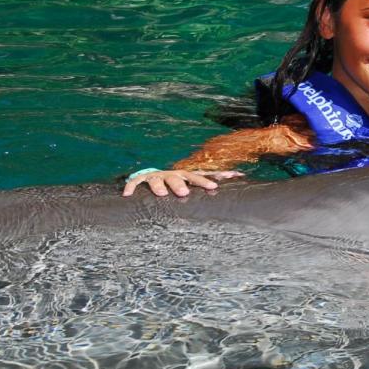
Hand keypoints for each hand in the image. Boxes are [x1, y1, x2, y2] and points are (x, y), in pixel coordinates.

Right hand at [122, 170, 242, 197]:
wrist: (153, 175)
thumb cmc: (177, 183)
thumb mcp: (193, 182)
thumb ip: (213, 180)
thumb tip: (242, 175)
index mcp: (187, 176)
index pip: (201, 175)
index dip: (209, 180)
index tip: (217, 187)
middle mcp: (173, 174)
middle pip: (182, 177)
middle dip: (184, 183)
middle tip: (186, 193)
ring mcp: (157, 176)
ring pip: (158, 179)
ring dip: (160, 185)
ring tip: (160, 194)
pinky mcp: (142, 179)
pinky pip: (135, 182)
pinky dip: (130, 186)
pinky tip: (126, 195)